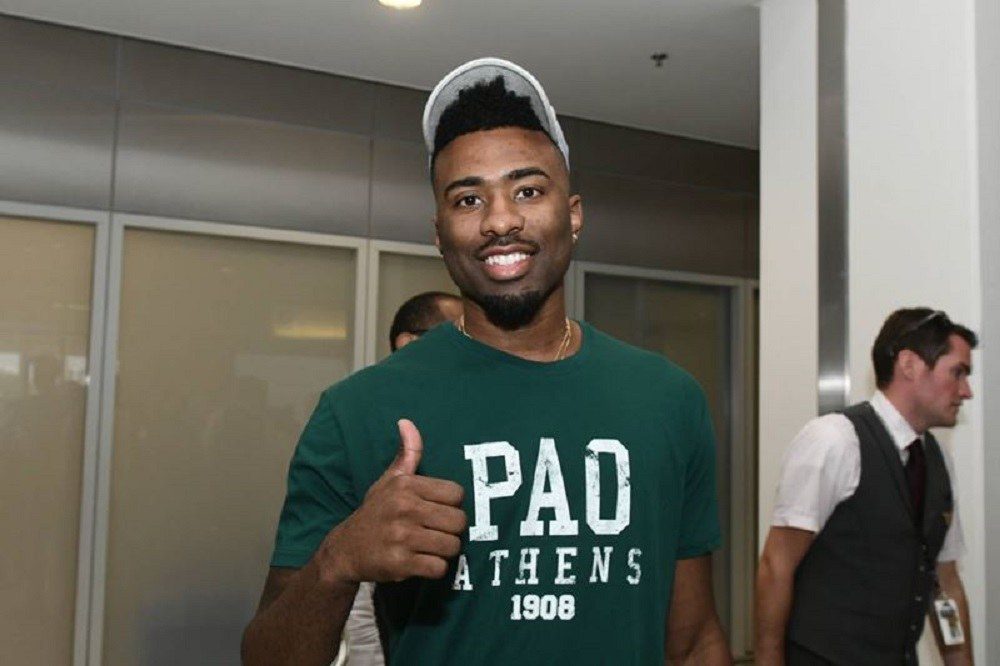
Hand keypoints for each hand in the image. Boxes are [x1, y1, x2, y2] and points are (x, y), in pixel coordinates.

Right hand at [318, 419, 466, 584]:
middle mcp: (404, 508)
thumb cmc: (375, 512)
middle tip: (435, 532)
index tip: (436, 510)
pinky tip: (420, 562)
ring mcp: (402, 537)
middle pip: (459, 522)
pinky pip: (439, 568)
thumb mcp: (388, 481)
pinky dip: (434, 569)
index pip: (456, 494)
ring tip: (428, 547)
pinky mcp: (400, 563)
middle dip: (451, 530)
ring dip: (444, 551)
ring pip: (452, 546)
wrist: (345, 550)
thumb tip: (407, 422)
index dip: (450, 505)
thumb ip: (407, 454)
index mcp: (406, 486)